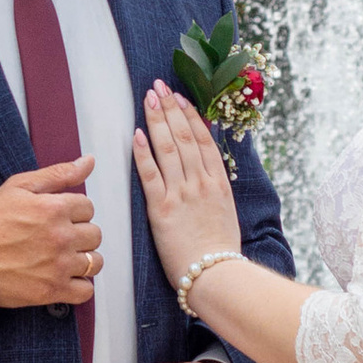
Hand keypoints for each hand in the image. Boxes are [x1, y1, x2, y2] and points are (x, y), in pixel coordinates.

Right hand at [0, 157, 99, 308]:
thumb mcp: (19, 186)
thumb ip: (59, 174)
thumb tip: (88, 161)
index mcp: (55, 208)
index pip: (88, 207)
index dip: (72, 211)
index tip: (57, 218)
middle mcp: (61, 237)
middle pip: (94, 234)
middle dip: (78, 234)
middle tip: (56, 237)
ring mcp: (58, 266)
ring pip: (94, 262)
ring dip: (82, 260)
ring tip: (61, 258)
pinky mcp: (52, 290)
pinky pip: (85, 291)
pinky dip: (78, 286)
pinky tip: (63, 277)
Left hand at [132, 82, 241, 288]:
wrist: (216, 275)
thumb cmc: (220, 252)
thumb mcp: (226, 213)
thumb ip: (216, 189)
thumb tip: (208, 170)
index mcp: (219, 183)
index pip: (204, 140)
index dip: (190, 116)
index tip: (181, 98)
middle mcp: (201, 183)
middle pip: (185, 137)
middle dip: (171, 109)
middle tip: (160, 87)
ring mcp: (182, 194)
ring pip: (169, 149)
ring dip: (157, 121)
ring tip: (149, 99)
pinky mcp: (162, 209)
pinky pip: (151, 174)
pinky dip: (143, 152)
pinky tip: (136, 134)